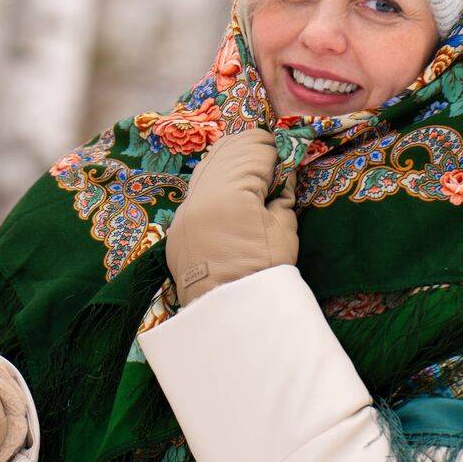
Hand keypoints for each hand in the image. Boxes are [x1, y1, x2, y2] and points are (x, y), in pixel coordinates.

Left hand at [165, 128, 297, 307]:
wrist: (230, 314)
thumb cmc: (264, 271)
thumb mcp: (284, 230)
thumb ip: (282, 196)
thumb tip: (282, 177)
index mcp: (230, 192)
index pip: (252, 151)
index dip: (271, 148)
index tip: (284, 152)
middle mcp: (200, 194)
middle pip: (224, 151)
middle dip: (249, 149)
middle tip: (270, 157)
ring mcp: (185, 210)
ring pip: (206, 167)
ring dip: (229, 163)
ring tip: (251, 171)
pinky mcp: (178, 227)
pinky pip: (195, 191)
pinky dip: (213, 183)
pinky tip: (229, 190)